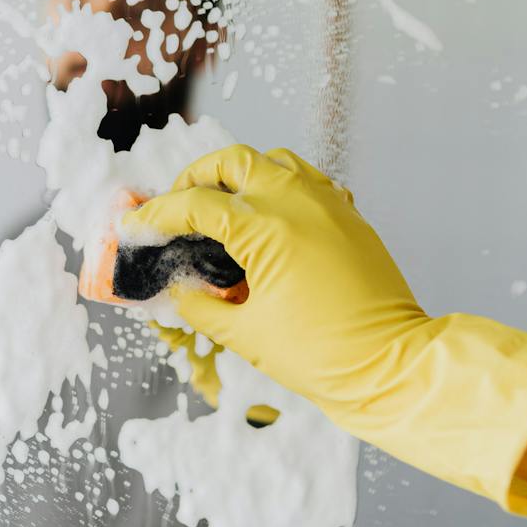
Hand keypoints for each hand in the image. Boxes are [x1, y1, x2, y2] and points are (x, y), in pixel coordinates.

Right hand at [126, 145, 526, 519]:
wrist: (390, 366)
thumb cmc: (323, 356)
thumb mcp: (245, 335)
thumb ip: (202, 305)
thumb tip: (180, 289)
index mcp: (267, 229)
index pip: (196, 206)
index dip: (158, 215)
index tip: (136, 227)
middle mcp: (298, 202)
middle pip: (233, 161)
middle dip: (197, 178)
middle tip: (177, 205)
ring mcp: (329, 204)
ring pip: (274, 161)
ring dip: (241, 174)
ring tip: (221, 203)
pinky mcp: (350, 216)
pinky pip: (309, 180)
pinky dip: (280, 187)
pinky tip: (269, 217)